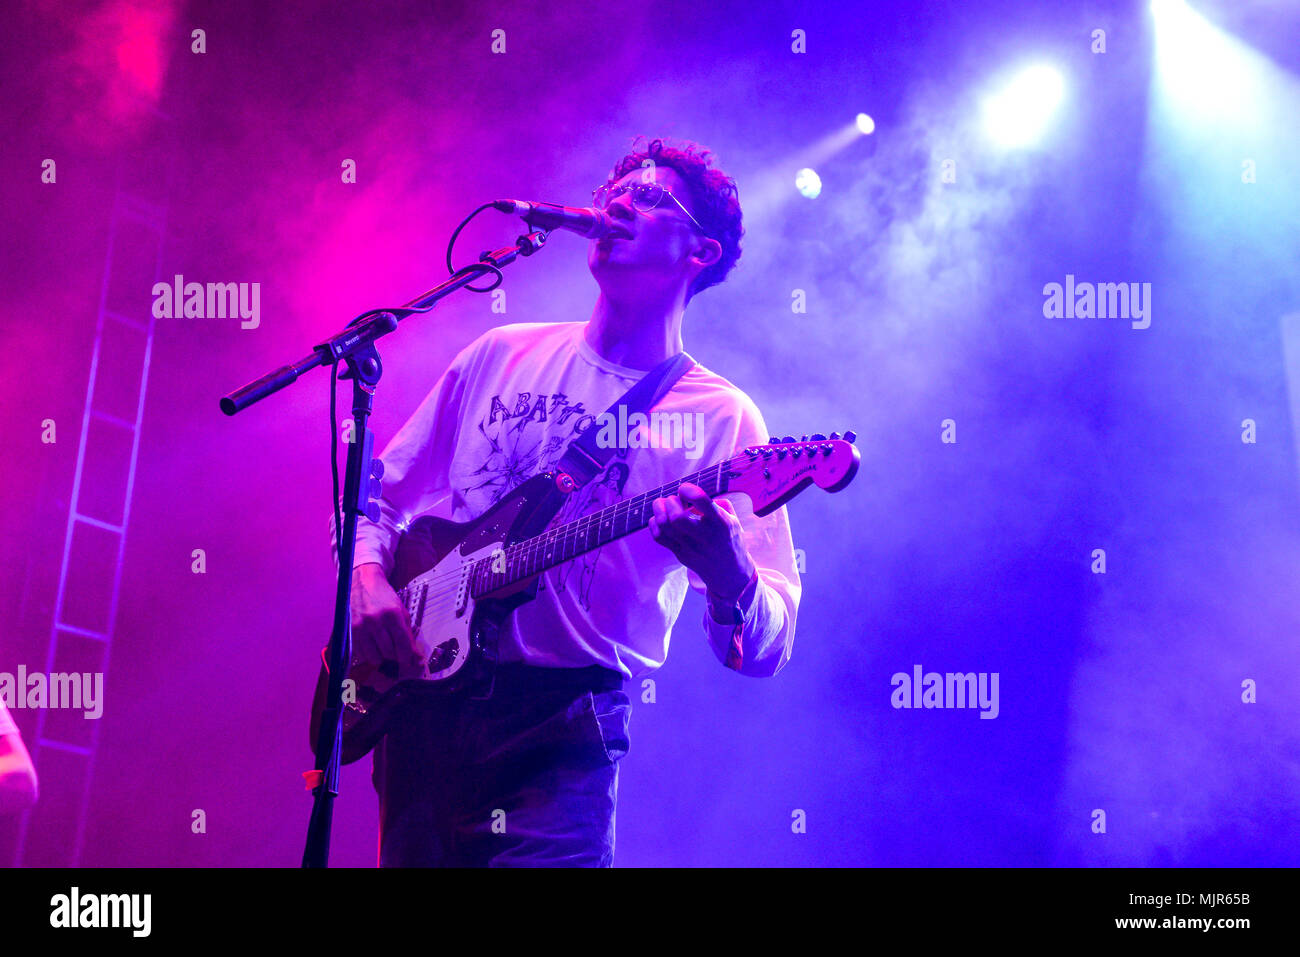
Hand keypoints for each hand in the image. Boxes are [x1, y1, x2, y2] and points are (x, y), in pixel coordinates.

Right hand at [349, 563, 420, 672]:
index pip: (403, 644)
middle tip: (396, 652)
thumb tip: (417, 658)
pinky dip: (368, 655)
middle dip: (395, 656)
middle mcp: (376, 620)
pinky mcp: (350, 631)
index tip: (409, 661)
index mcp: (393, 614)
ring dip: (381, 657)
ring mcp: (361, 626)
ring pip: (374, 657)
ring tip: (383, 649)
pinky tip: (372, 646)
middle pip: (389, 652)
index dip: (408, 657)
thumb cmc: (385, 598)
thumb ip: (409, 635)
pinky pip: (361, 654)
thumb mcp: (401, 612)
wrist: (363, 583)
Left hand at [649, 482, 755, 601]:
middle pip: (676, 517)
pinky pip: (658, 536)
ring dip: (660, 509)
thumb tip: (694, 495)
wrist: (729, 573)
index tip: (686, 490)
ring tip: (665, 506)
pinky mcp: (679, 554)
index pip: (700, 500)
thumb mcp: (733, 519)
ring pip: (664, 525)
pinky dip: (655, 523)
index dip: (687, 489)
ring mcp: (690, 547)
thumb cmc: (730, 539)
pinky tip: (663, 520)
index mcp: (720, 522)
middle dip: (671, 502)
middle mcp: (704, 535)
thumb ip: (718, 503)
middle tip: (676, 501)